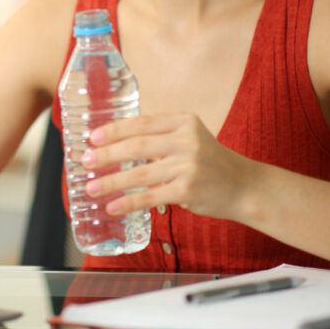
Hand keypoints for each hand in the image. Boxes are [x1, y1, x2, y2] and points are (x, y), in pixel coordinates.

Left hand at [81, 113, 254, 219]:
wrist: (244, 187)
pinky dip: (128, 202)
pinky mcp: (188, 190)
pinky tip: (112, 206)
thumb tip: (116, 143)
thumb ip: (160, 137)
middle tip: (85, 160)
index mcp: (184, 121)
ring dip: (111, 181)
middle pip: (137, 145)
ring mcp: (188, 166)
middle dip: (107, 154)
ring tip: (91, 187)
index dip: (114, 130)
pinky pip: (150, 196)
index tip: (93, 137)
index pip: (141, 123)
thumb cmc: (210, 162)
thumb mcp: (190, 138)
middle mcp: (187, 140)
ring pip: (139, 173)